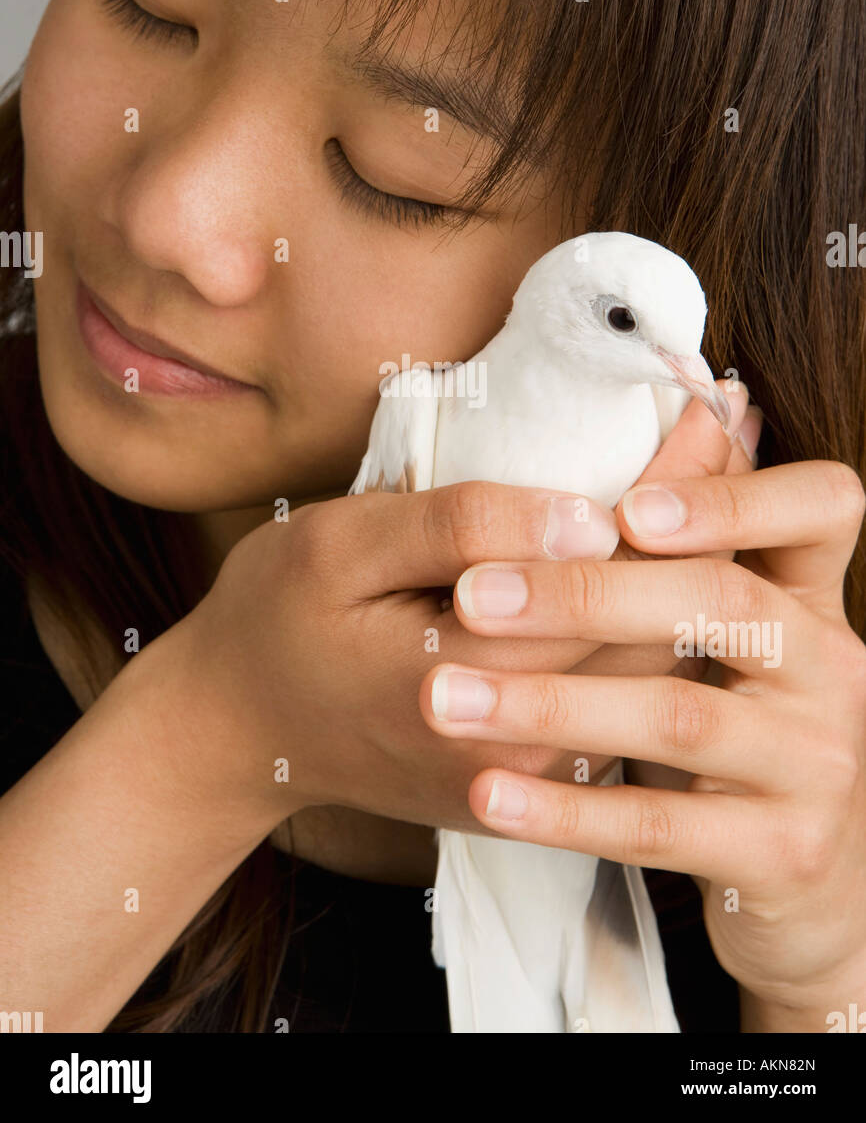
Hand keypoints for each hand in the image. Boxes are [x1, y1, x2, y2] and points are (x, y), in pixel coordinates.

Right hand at [176, 381, 751, 836]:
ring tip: (717, 476)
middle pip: (662, 622)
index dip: (676, 483)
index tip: (708, 407)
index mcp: (480, 677)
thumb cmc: (274, 624)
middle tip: (730, 427)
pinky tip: (663, 553)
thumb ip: (460, 529)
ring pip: (657, 663)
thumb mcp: (342, 548)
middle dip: (706, 515)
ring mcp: (536, 771)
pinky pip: (621, 692)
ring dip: (693, 565)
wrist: (233, 736)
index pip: (619, 570)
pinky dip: (655, 614)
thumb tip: (585, 516)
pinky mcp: (533, 775)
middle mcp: (528, 741)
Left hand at [419, 458, 865, 1015]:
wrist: (813, 883)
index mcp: (811, 596)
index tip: (625, 507)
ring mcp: (816, 762)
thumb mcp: (738, 633)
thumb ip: (713, 538)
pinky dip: (567, 809)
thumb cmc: (743, 728)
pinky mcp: (782, 850)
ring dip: (550, 704)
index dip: (734, 498)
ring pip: (677, 716)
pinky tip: (489, 793)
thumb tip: (699, 405)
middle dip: (585, 595)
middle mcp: (831, 667)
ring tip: (445, 699)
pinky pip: (661, 825)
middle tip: (468, 596)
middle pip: (720, 602)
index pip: (823, 508)